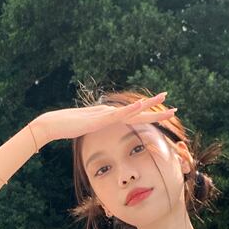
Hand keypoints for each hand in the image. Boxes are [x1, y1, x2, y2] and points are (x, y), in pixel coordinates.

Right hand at [32, 92, 174, 144]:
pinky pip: (118, 114)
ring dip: (149, 105)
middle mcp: (111, 113)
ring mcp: (106, 115)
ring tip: (164, 99)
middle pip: (138, 113)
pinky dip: (130, 110)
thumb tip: (101, 128)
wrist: (53, 124)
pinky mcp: (99, 119)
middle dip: (157, 110)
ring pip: (132, 110)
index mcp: (109, 118)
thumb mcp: (87, 129)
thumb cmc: (67, 128)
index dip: (150, 117)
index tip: (164, 114)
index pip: (134, 118)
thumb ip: (96, 127)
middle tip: (175, 108)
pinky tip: (141, 105)